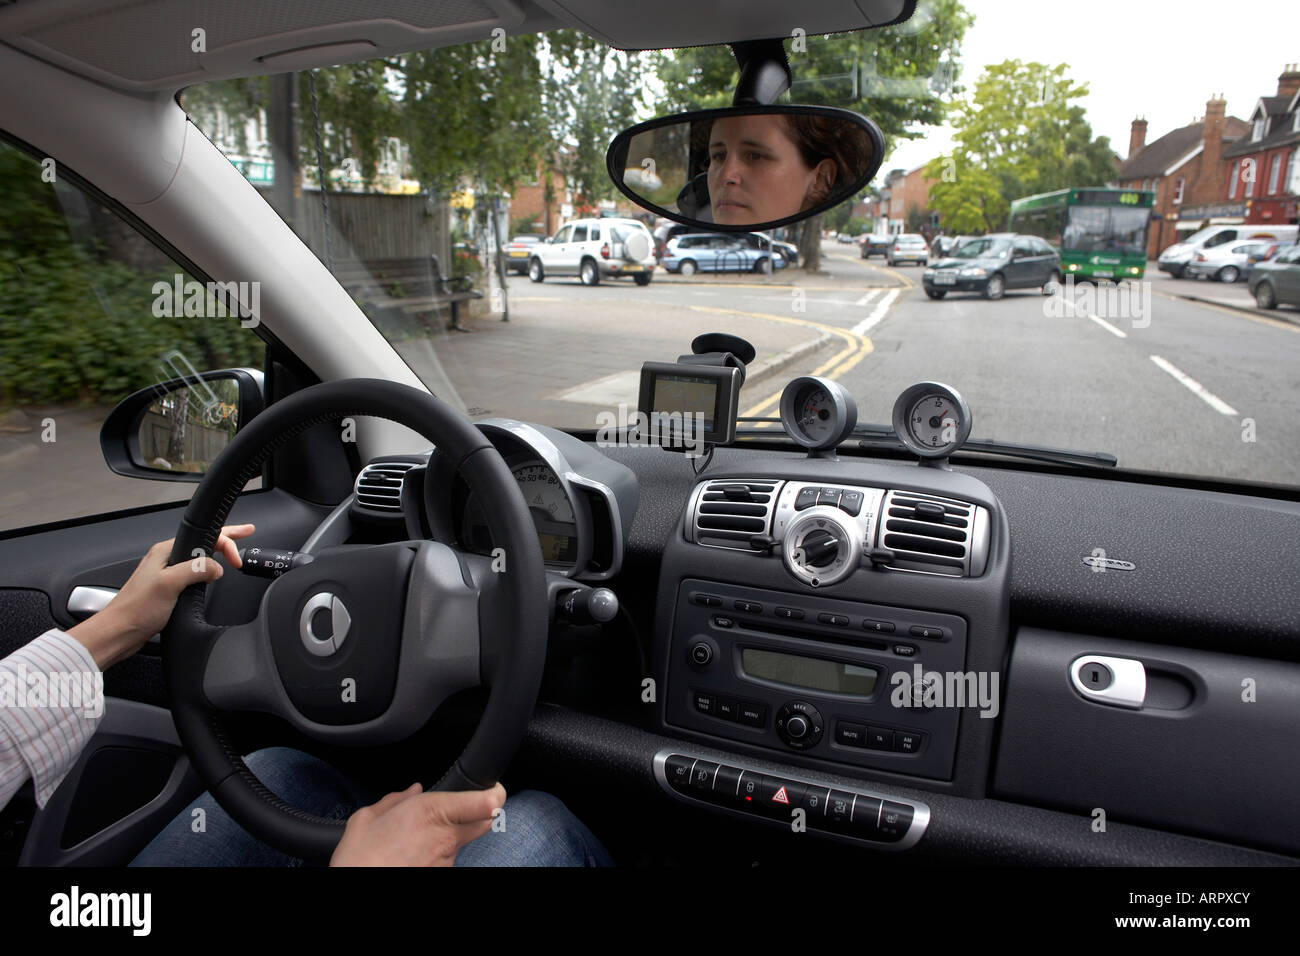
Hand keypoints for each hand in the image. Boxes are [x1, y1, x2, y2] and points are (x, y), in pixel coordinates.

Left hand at [68, 524, 255, 669]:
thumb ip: (196, 570)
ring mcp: (167, 574)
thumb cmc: (136, 609)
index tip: (237, 560)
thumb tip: (217, 567)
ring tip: (232, 551)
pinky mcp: (169, 589)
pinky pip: (193, 574)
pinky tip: (212, 576)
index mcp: (166, 551)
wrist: (119, 632)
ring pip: (199, 559)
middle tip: (245, 531)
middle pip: (203, 543)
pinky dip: (207, 572)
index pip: (204, 537)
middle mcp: (166, 560)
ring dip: (216, 554)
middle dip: (225, 537)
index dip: (226, 544)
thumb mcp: (169, 584)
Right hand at [330, 783, 506, 866]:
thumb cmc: (358, 860)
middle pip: (485, 821)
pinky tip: (413, 855)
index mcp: (431, 812)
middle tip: (458, 809)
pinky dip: (436, 854)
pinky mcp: (443, 876)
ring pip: (462, 841)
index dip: (494, 794)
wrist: (356, 889)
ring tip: (416, 839)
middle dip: (478, 812)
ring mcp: (446, 861)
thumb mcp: (365, 819)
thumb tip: (411, 791)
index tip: (491, 789)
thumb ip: (394, 800)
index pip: (487, 803)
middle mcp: (446, 837)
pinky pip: (447, 859)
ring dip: (449, 836)